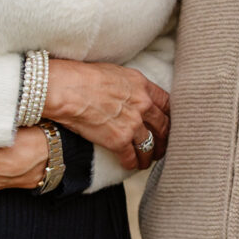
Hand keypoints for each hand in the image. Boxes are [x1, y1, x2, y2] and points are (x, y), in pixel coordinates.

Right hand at [43, 60, 170, 171]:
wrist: (68, 90)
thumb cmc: (84, 77)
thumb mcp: (117, 73)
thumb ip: (130, 86)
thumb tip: (131, 93)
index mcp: (143, 87)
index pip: (167, 104)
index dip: (170, 116)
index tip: (169, 123)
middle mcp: (143, 106)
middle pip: (163, 127)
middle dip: (165, 139)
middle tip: (163, 146)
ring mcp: (133, 124)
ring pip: (149, 146)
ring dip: (150, 156)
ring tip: (148, 161)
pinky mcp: (119, 141)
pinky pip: (131, 157)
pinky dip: (132, 163)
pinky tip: (131, 165)